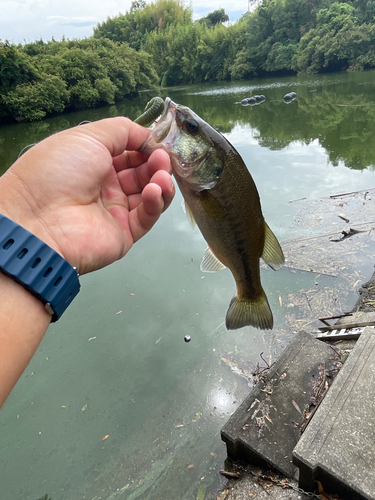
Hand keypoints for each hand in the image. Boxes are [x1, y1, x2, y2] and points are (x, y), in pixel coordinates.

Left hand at [0, 117, 173, 274]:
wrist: (39, 218)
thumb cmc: (59, 170)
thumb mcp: (89, 136)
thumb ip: (123, 130)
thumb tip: (150, 135)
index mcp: (95, 163)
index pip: (130, 153)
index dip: (147, 147)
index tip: (161, 142)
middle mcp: (106, 186)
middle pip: (143, 174)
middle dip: (157, 163)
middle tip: (164, 159)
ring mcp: (116, 211)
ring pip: (150, 195)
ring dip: (161, 181)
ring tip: (162, 175)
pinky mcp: (125, 233)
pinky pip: (146, 216)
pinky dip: (156, 201)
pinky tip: (155, 189)